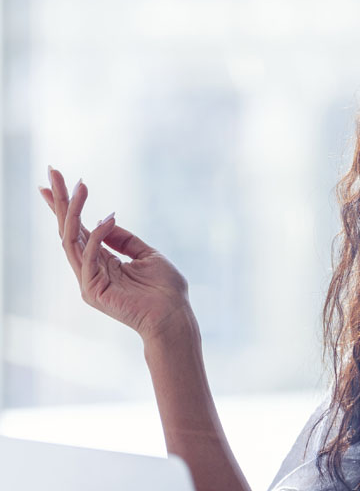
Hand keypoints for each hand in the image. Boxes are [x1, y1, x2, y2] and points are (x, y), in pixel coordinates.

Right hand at [40, 167, 193, 342]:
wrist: (175, 317)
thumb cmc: (166, 290)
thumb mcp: (148, 256)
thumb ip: (125, 240)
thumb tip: (106, 219)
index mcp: (102, 261)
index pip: (78, 229)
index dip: (66, 205)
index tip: (55, 180)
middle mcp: (90, 269)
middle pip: (68, 229)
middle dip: (59, 201)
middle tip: (53, 172)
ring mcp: (89, 280)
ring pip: (71, 240)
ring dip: (73, 211)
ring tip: (78, 187)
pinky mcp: (93, 290)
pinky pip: (89, 256)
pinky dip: (97, 236)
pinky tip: (108, 218)